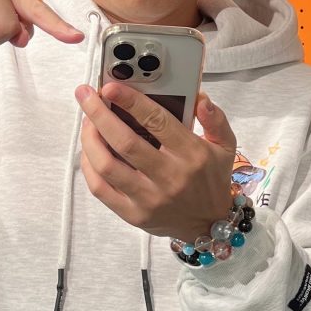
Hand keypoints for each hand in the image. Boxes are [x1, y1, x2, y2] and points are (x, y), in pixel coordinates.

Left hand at [76, 82, 236, 239]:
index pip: (157, 121)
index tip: (110, 87)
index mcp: (192, 155)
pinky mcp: (134, 214)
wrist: (209, 224)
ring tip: (87, 122)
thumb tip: (200, 99)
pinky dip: (89, 165)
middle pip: (124, 142)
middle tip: (86, 96)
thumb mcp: (225, 146)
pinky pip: (100, 189)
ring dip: (90, 139)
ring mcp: (149, 199)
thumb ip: (215, 119)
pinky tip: (89, 150)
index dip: (130, 101)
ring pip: (107, 165)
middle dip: (99, 114)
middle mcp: (170, 177)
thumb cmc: (211, 180)